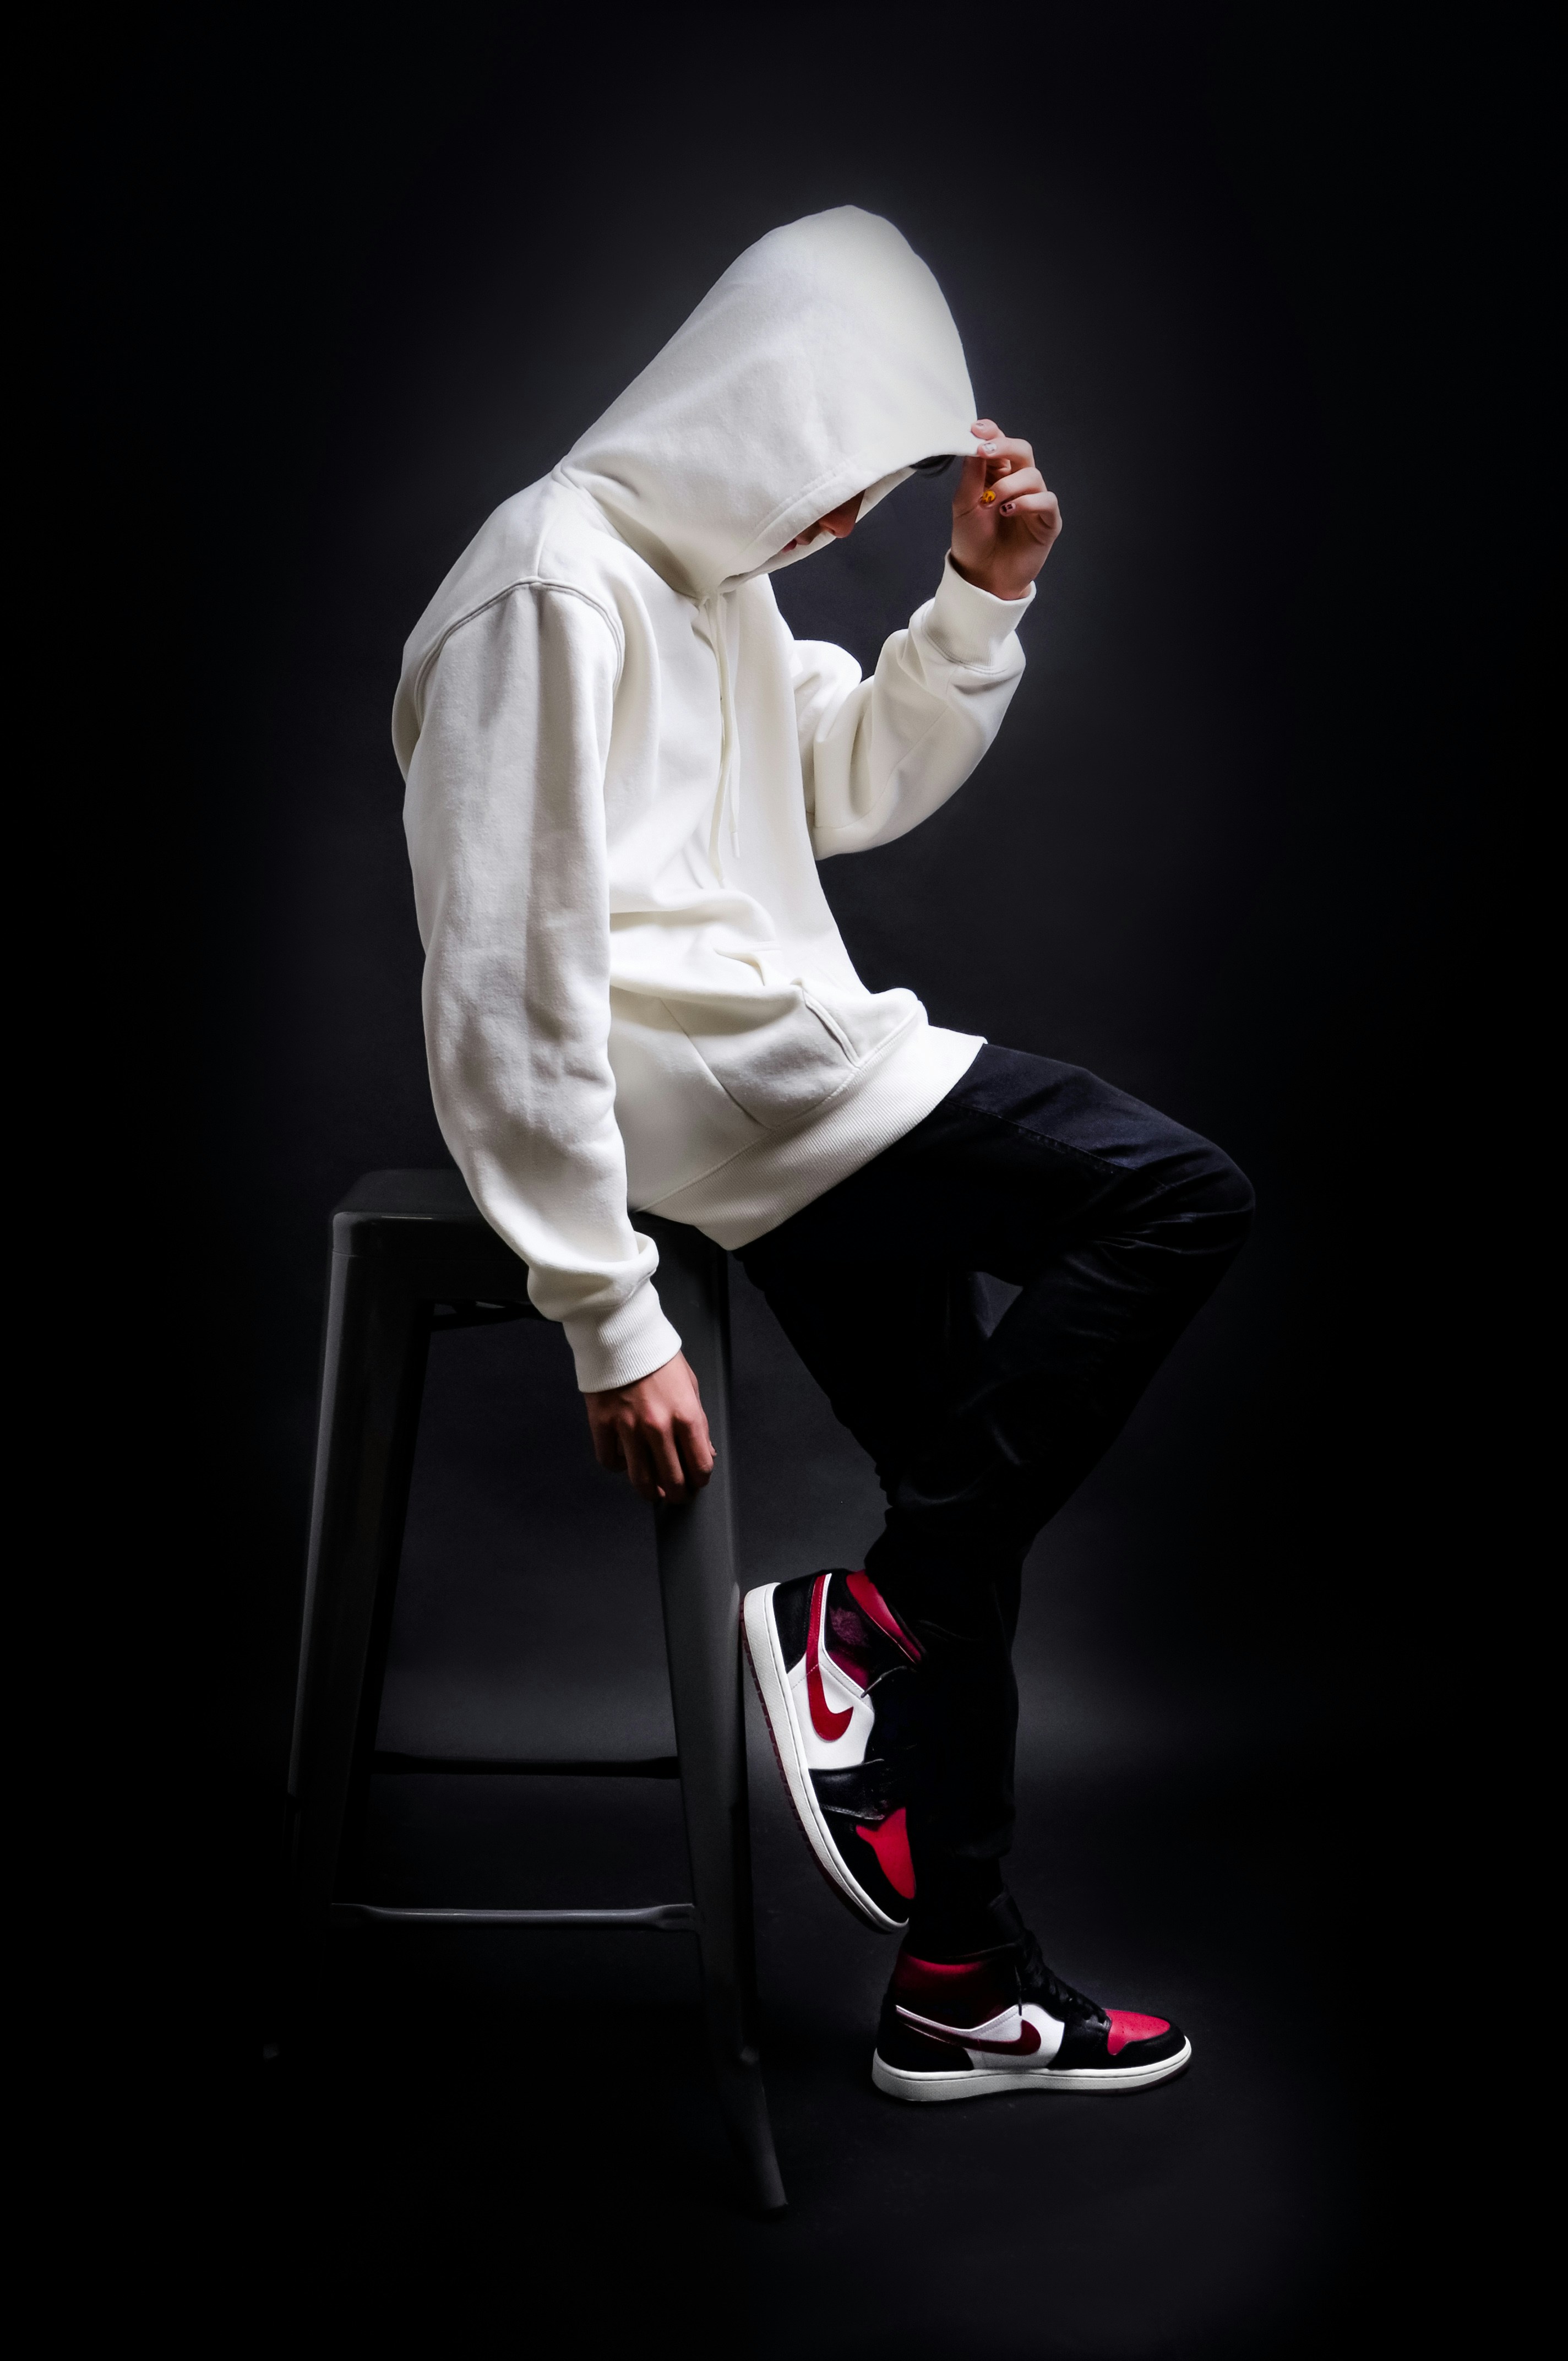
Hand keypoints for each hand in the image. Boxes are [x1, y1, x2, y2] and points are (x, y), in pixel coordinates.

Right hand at [584, 1351, 714, 1505]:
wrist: (621, 1333)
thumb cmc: (657, 1356)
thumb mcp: (690, 1385)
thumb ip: (698, 1423)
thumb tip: (705, 1452)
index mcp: (686, 1414)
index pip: (700, 1465)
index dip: (701, 1479)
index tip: (697, 1480)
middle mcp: (658, 1426)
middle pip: (672, 1480)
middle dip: (678, 1493)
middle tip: (677, 1493)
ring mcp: (628, 1427)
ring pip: (640, 1480)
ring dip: (650, 1491)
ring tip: (653, 1490)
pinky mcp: (602, 1424)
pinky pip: (610, 1461)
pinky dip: (618, 1466)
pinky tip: (625, 1460)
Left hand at [950, 420, 1061, 600]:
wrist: (981, 577)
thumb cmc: (973, 541)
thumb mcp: (963, 505)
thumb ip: (971, 475)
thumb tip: (975, 444)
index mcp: (997, 475)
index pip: (1000, 444)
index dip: (992, 432)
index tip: (975, 430)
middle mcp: (1018, 484)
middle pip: (1022, 451)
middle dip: (1004, 446)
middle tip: (985, 451)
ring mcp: (1035, 501)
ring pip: (1033, 475)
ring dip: (1010, 484)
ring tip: (991, 502)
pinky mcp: (1048, 521)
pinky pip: (1046, 500)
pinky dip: (1027, 502)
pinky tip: (1009, 511)